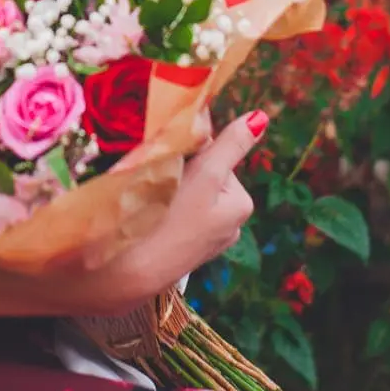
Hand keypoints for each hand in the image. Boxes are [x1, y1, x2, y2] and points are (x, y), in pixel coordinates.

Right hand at [65, 112, 265, 315]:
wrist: (128, 273)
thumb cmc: (170, 220)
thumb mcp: (206, 175)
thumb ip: (231, 145)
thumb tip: (261, 117)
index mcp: (241, 204)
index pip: (215, 155)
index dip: (188, 149)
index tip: (169, 157)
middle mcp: (229, 224)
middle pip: (201, 173)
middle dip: (179, 168)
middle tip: (156, 177)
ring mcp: (203, 239)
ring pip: (184, 192)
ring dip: (167, 185)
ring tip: (147, 197)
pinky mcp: (179, 249)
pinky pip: (173, 212)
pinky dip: (160, 207)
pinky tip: (147, 216)